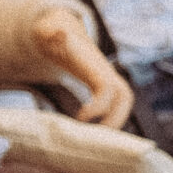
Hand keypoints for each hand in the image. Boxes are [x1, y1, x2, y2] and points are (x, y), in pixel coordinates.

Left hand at [31, 8, 133, 126]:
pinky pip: (115, 107)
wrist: (59, 34)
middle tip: (93, 137)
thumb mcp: (48, 33)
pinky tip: (89, 133)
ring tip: (92, 139)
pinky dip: (107, 121)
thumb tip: (59, 33)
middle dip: (115, 119)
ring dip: (113, 123)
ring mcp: (109, 81)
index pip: (107, 88)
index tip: (80, 118)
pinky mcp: (104, 89)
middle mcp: (107, 74)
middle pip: (125, 98)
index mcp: (95, 66)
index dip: (99, 106)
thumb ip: (51, 34)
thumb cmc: (53, 37)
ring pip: (123, 105)